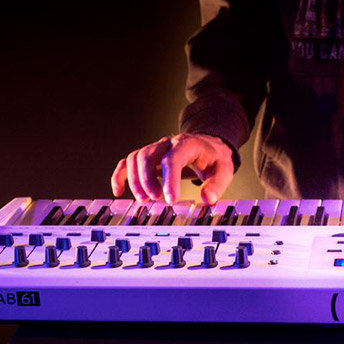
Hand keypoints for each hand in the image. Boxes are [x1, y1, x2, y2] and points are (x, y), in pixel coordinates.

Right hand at [111, 133, 236, 204]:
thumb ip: (216, 186)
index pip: (173, 158)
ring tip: (144, 200)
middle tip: (155, 200)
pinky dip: (120, 175)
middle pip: (148, 155)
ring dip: (135, 180)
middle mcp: (168, 143)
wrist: (209, 147)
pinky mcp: (148, 157)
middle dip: (148, 180)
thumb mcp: (224, 171)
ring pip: (136, 158)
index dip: (169, 180)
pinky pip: (127, 162)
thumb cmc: (214, 159)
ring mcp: (155, 148)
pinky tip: (119, 191)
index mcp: (187, 144)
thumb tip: (207, 199)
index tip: (170, 200)